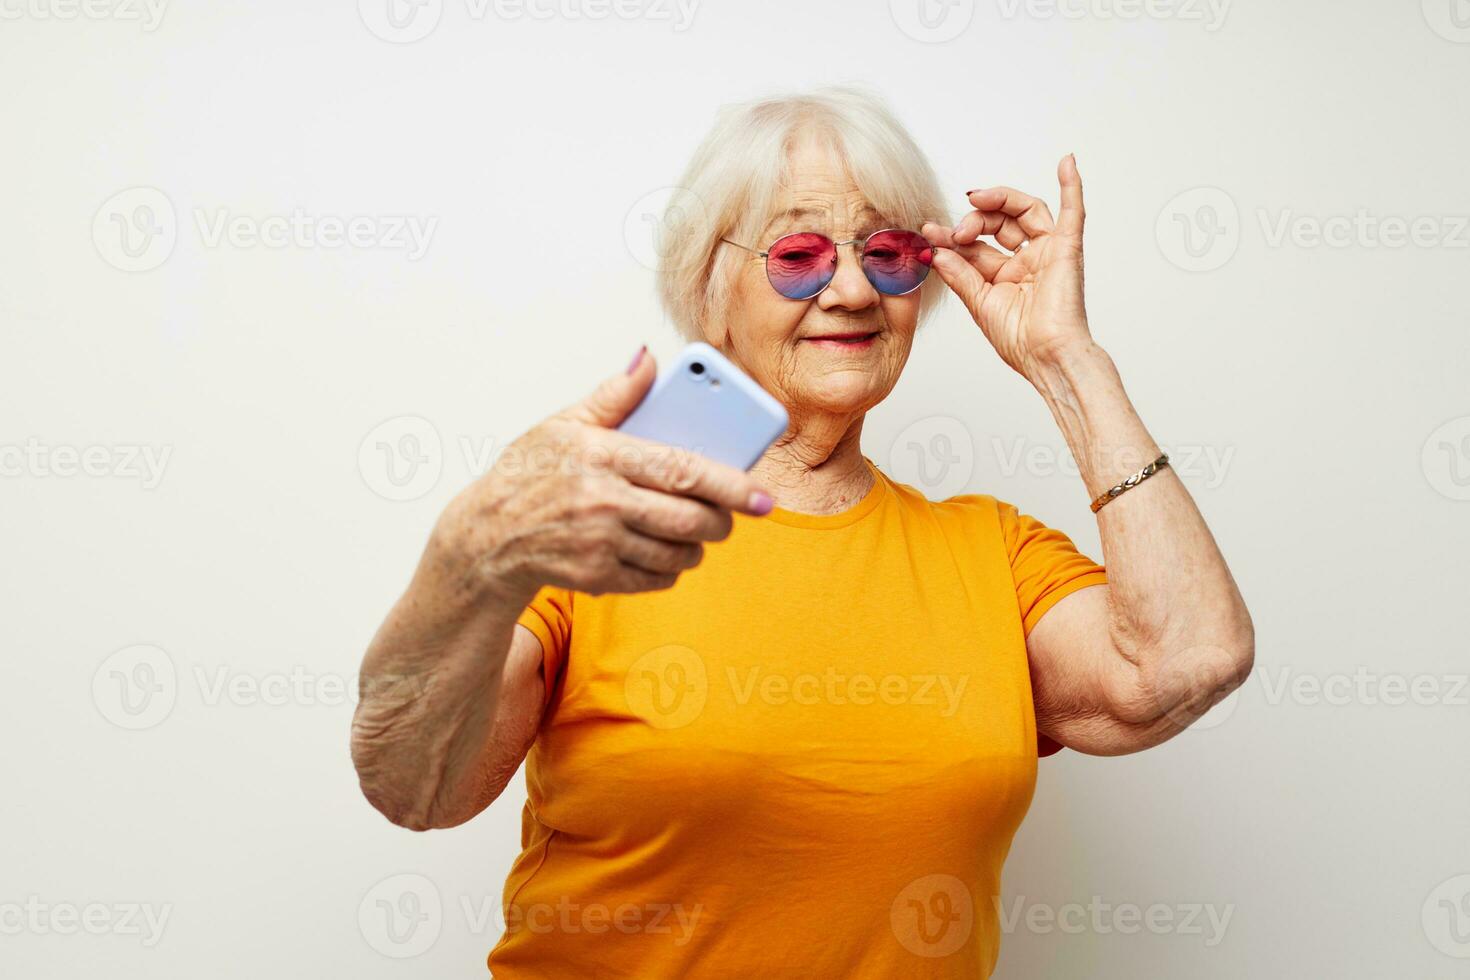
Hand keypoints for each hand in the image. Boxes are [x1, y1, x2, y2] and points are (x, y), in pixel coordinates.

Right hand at [433, 349, 774, 598]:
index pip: (682, 470)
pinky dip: (671, 568)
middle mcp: (601, 502)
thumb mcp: (563, 424)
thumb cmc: (530, 474)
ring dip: (698, 545)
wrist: (485, 537)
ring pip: (678, 553)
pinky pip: (656, 578)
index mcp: (601, 455)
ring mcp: (598, 544)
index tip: (763, 495)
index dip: (731, 484)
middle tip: (733, 515)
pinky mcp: (594, 578)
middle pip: (689, 518)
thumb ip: (614, 394)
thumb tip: (650, 360)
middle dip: (723, 520)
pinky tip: (664, 551)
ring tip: (696, 530)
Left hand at [923, 154, 1092, 380]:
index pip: (976, 244)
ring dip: (1000, 200)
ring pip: (1025, 211)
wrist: (1046, 357)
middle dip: (973, 219)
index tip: (927, 232)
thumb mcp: (978, 303)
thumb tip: (936, 249)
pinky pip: (1073, 212)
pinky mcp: (1068, 249)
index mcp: (1004, 275)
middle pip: (999, 222)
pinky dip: (1071, 185)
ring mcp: (1048, 253)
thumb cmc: (1019, 341)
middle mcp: (1027, 260)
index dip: (951, 236)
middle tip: (956, 230)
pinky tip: (1066, 162)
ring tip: (976, 199)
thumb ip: (960, 273)